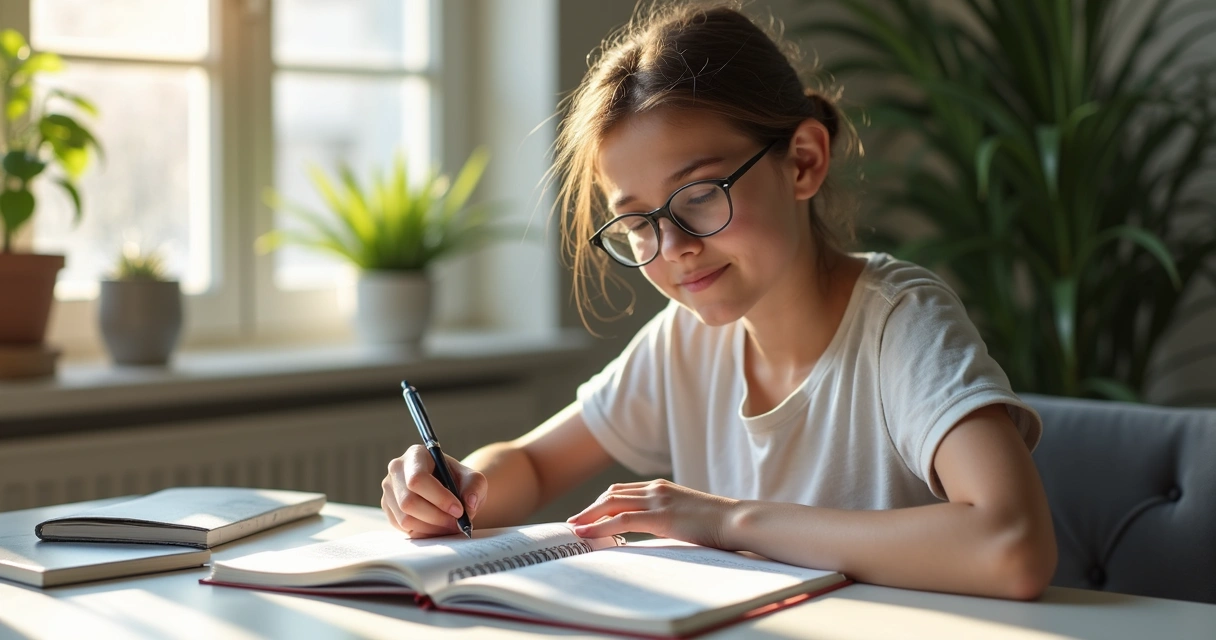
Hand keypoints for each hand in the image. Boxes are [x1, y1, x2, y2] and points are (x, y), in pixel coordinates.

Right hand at [382, 444, 487, 537]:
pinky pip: (403, 527)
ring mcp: (389, 490)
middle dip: (436, 517)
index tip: (459, 510)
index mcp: (416, 455)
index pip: (418, 479)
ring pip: (405, 518)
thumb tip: (469, 504)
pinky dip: (424, 532)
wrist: (448, 489)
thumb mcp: (473, 479)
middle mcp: (397, 470)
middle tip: (457, 523)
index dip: (439, 498)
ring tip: (450, 526)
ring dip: (431, 527)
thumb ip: (475, 487)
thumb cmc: (459, 481)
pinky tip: (438, 527)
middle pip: (409, 501)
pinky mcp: (388, 508)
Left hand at [565, 479, 738, 547]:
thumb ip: (669, 517)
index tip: (588, 515)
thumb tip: (657, 532)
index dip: (602, 502)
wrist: (736, 520)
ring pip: (611, 504)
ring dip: (589, 516)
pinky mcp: (660, 516)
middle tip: (574, 522)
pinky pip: (621, 521)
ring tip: (574, 529)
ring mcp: (657, 500)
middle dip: (590, 508)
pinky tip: (587, 534)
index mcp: (662, 487)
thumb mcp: (687, 516)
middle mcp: (656, 489)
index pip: (622, 491)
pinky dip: (600, 526)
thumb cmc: (717, 523)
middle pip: (612, 495)